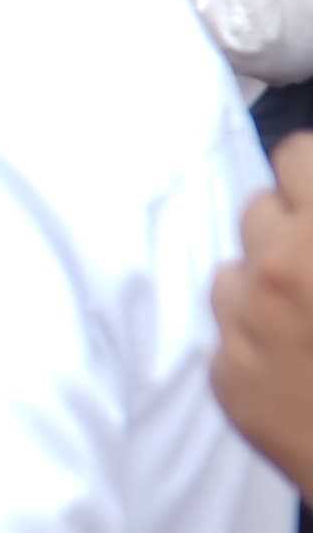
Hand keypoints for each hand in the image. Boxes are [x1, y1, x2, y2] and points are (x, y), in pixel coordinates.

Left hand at [214, 134, 312, 490]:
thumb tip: (309, 199)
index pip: (295, 156)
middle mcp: (281, 270)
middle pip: (258, 209)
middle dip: (292, 227)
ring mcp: (247, 325)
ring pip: (235, 271)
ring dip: (266, 282)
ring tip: (310, 313)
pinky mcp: (228, 377)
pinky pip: (227, 332)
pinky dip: (255, 337)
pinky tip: (298, 361)